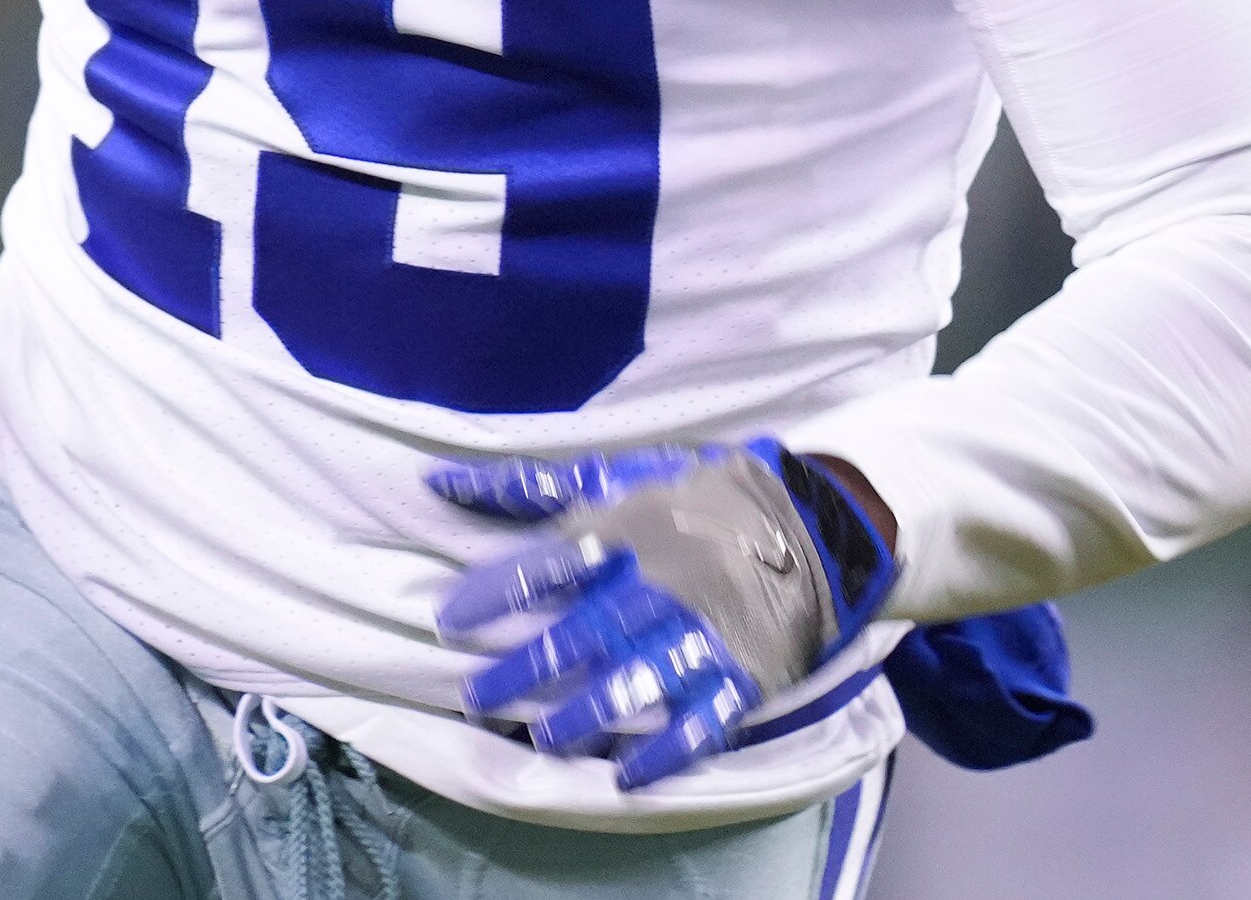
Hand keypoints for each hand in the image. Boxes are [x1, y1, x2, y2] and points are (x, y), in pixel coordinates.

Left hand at [424, 440, 896, 788]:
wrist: (810, 521)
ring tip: (544, 740)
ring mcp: (702, 633)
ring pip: (634, 684)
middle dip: (523, 673)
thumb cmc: (697, 497)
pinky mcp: (739, 673)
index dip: (497, 592)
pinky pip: (700, 722)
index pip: (551, 563)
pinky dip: (664, 753)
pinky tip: (625, 776)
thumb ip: (529, 487)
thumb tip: (440, 480)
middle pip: (581, 635)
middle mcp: (659, 586)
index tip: (451, 619)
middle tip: (476, 696)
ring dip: (584, 716)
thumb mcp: (619, 474)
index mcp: (628, 532)